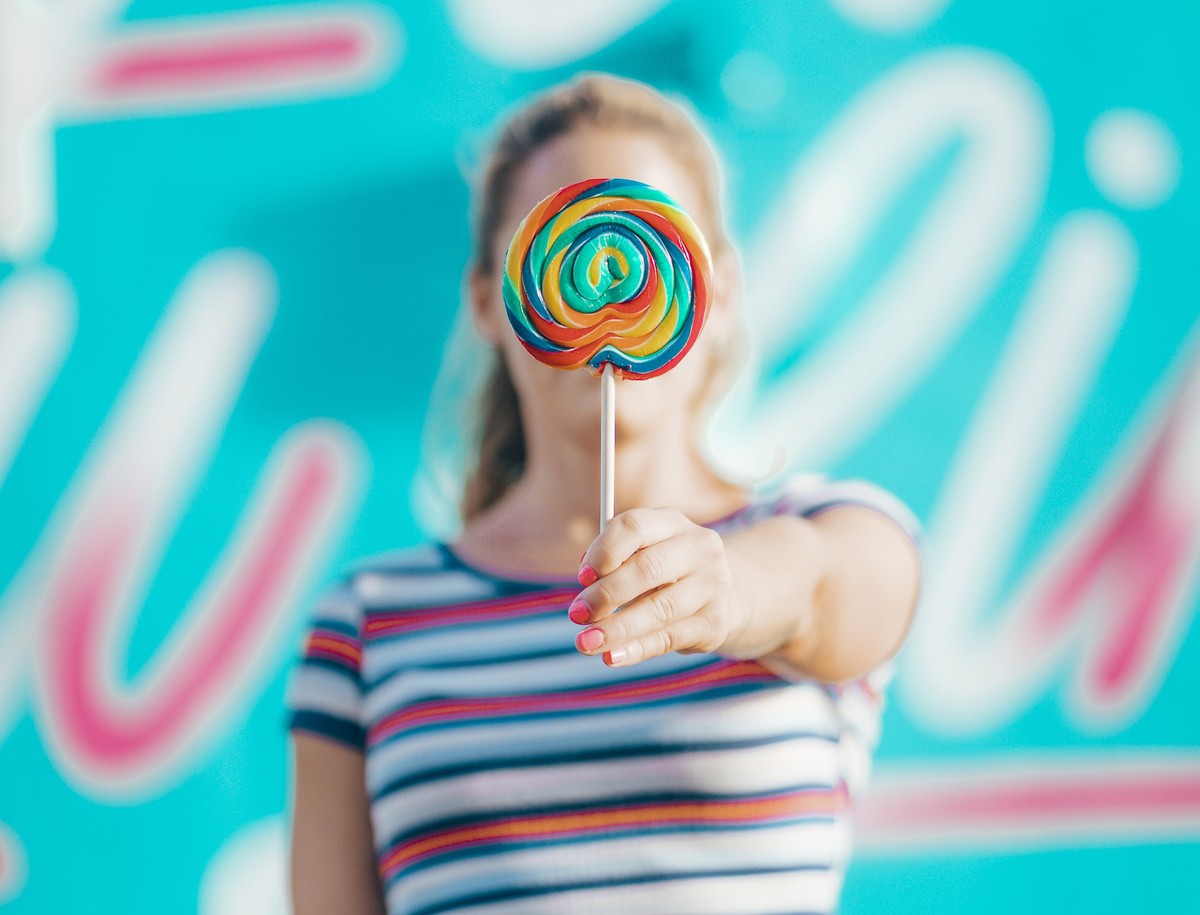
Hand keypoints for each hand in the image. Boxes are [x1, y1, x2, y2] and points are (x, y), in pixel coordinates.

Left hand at [570, 507, 744, 666]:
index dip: (604, 551)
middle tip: (577, 614)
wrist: (719, 598)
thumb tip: (587, 582)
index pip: (634, 526)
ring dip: (617, 628)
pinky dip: (636, 649)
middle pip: (648, 568)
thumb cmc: (663, 572)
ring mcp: (713, 586)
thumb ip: (614, 561)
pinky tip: (611, 657)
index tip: (582, 577)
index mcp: (673, 522)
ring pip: (659, 609)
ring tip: (586, 641)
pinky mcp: (714, 622)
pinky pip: (669, 638)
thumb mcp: (642, 554)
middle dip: (606, 594)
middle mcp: (700, 548)